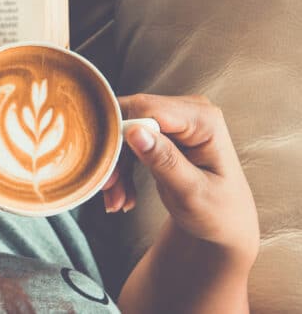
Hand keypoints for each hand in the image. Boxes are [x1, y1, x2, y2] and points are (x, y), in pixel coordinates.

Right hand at [102, 94, 258, 264]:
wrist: (224, 225)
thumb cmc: (217, 212)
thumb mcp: (191, 192)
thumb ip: (165, 161)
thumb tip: (134, 131)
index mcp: (204, 120)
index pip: (147, 109)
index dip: (122, 134)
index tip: (112, 171)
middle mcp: (189, 110)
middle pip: (132, 117)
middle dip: (117, 154)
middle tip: (110, 190)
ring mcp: (175, 119)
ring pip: (125, 130)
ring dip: (116, 166)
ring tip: (117, 200)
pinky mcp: (162, 131)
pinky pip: (128, 140)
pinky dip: (122, 168)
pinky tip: (124, 195)